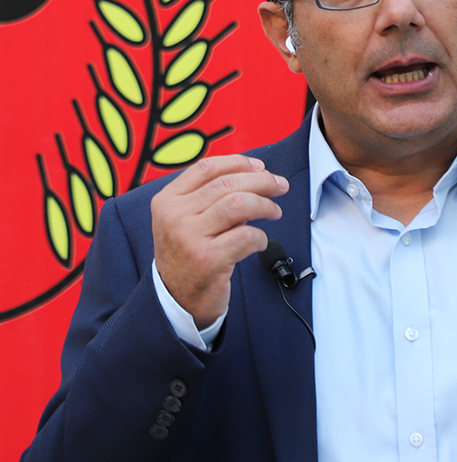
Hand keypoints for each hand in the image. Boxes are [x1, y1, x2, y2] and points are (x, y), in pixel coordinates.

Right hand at [152, 155, 288, 328]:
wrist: (176, 300)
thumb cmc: (189, 254)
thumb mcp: (186, 220)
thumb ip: (210, 197)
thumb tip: (256, 173)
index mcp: (167, 201)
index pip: (206, 168)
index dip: (239, 163)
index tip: (261, 167)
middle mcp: (174, 216)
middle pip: (228, 184)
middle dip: (262, 181)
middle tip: (280, 186)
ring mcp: (189, 238)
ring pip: (239, 204)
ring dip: (265, 205)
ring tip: (274, 212)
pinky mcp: (208, 259)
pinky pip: (247, 235)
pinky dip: (261, 236)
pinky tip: (260, 242)